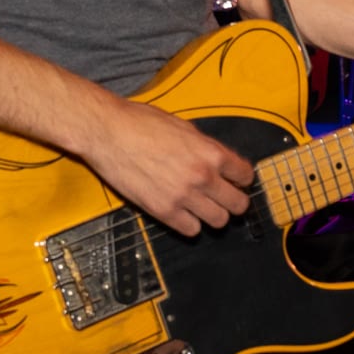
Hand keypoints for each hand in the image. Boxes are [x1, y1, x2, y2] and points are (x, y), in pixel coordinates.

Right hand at [79, 97, 257, 235]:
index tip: (236, 180)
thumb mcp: (184, 127)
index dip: (242, 178)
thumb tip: (218, 161)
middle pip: (238, 204)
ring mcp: (183, 196)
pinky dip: (190, 224)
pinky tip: (183, 214)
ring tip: (204, 207)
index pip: (245, 175)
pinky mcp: (163, 211)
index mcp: (211, 152)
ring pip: (219, 221)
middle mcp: (203, 176)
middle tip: (226, 198)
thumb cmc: (141, 123)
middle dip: (235, 202)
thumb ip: (205, 147)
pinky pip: (191, 230)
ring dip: (214, 215)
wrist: (108, 132)